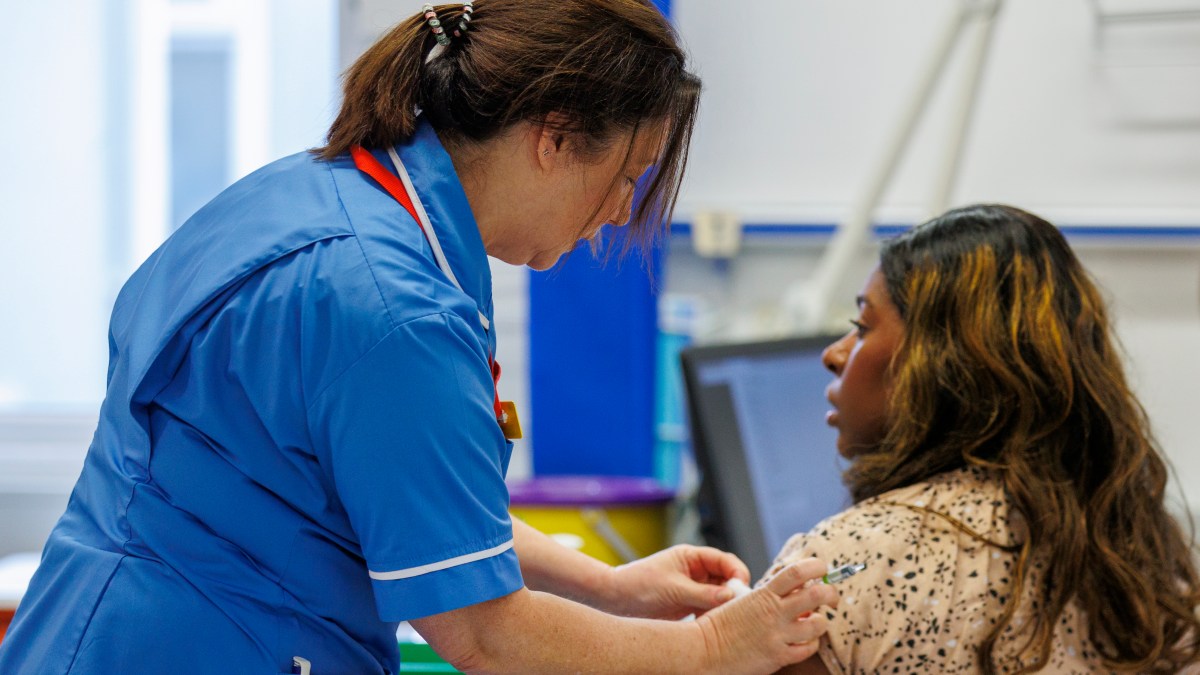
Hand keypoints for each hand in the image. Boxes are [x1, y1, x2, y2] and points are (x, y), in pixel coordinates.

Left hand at [601, 544, 750, 618]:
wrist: (614, 600)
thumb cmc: (638, 585)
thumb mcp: (673, 589)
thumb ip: (703, 593)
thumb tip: (731, 595)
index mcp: (692, 557)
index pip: (725, 561)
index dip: (737, 573)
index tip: (741, 589)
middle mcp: (696, 571)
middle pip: (726, 580)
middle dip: (733, 593)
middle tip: (737, 609)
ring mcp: (693, 589)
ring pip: (720, 597)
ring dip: (724, 608)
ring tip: (723, 620)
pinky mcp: (688, 605)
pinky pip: (709, 610)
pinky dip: (713, 617)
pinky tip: (711, 627)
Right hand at [695, 557, 838, 673]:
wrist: (704, 650)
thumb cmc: (721, 624)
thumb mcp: (742, 601)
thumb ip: (768, 596)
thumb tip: (797, 593)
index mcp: (763, 594)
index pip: (796, 571)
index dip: (816, 566)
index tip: (822, 568)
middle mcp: (773, 612)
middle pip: (817, 594)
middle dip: (831, 593)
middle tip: (831, 597)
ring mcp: (777, 635)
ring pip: (818, 624)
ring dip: (821, 622)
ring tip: (815, 622)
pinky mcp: (778, 656)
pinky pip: (808, 648)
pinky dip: (811, 643)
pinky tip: (804, 641)